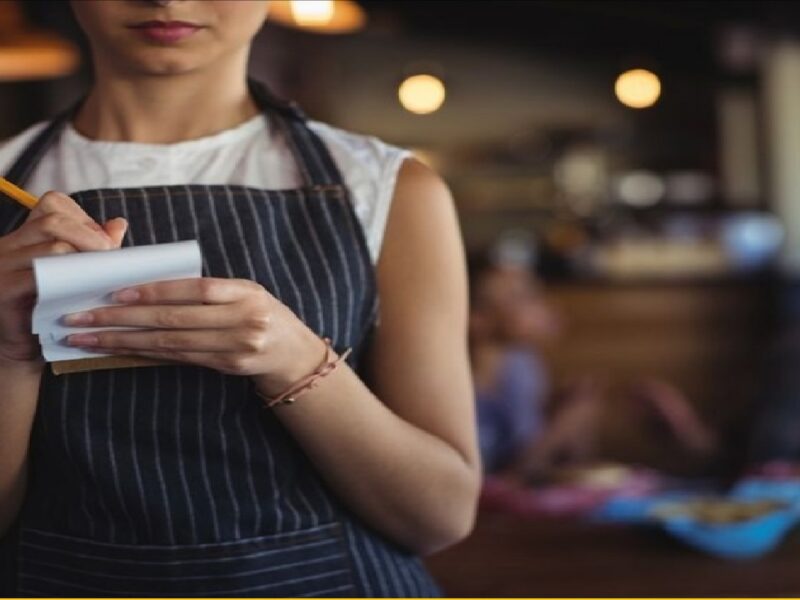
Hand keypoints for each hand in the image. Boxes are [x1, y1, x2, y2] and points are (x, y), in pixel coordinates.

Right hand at [0, 191, 126, 364]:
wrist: (24, 348)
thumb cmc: (53, 308)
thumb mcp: (76, 273)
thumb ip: (95, 247)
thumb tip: (118, 224)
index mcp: (24, 236)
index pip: (53, 204)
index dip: (84, 218)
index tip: (103, 243)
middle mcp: (7, 245)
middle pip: (53, 220)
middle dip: (90, 237)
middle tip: (110, 257)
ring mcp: (1, 266)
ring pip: (51, 246)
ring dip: (85, 259)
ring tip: (101, 275)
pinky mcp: (3, 289)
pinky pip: (40, 275)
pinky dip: (68, 279)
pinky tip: (84, 290)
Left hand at [64, 277, 326, 393]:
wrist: (293, 351)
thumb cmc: (261, 313)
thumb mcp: (244, 291)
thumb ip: (207, 290)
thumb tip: (149, 285)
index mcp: (246, 292)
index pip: (194, 290)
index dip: (155, 291)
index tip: (115, 292)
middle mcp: (243, 320)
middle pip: (174, 320)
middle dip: (123, 318)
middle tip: (82, 317)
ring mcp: (236, 348)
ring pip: (170, 344)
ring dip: (124, 341)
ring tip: (88, 338)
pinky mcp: (227, 367)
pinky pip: (179, 359)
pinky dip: (146, 353)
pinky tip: (120, 349)